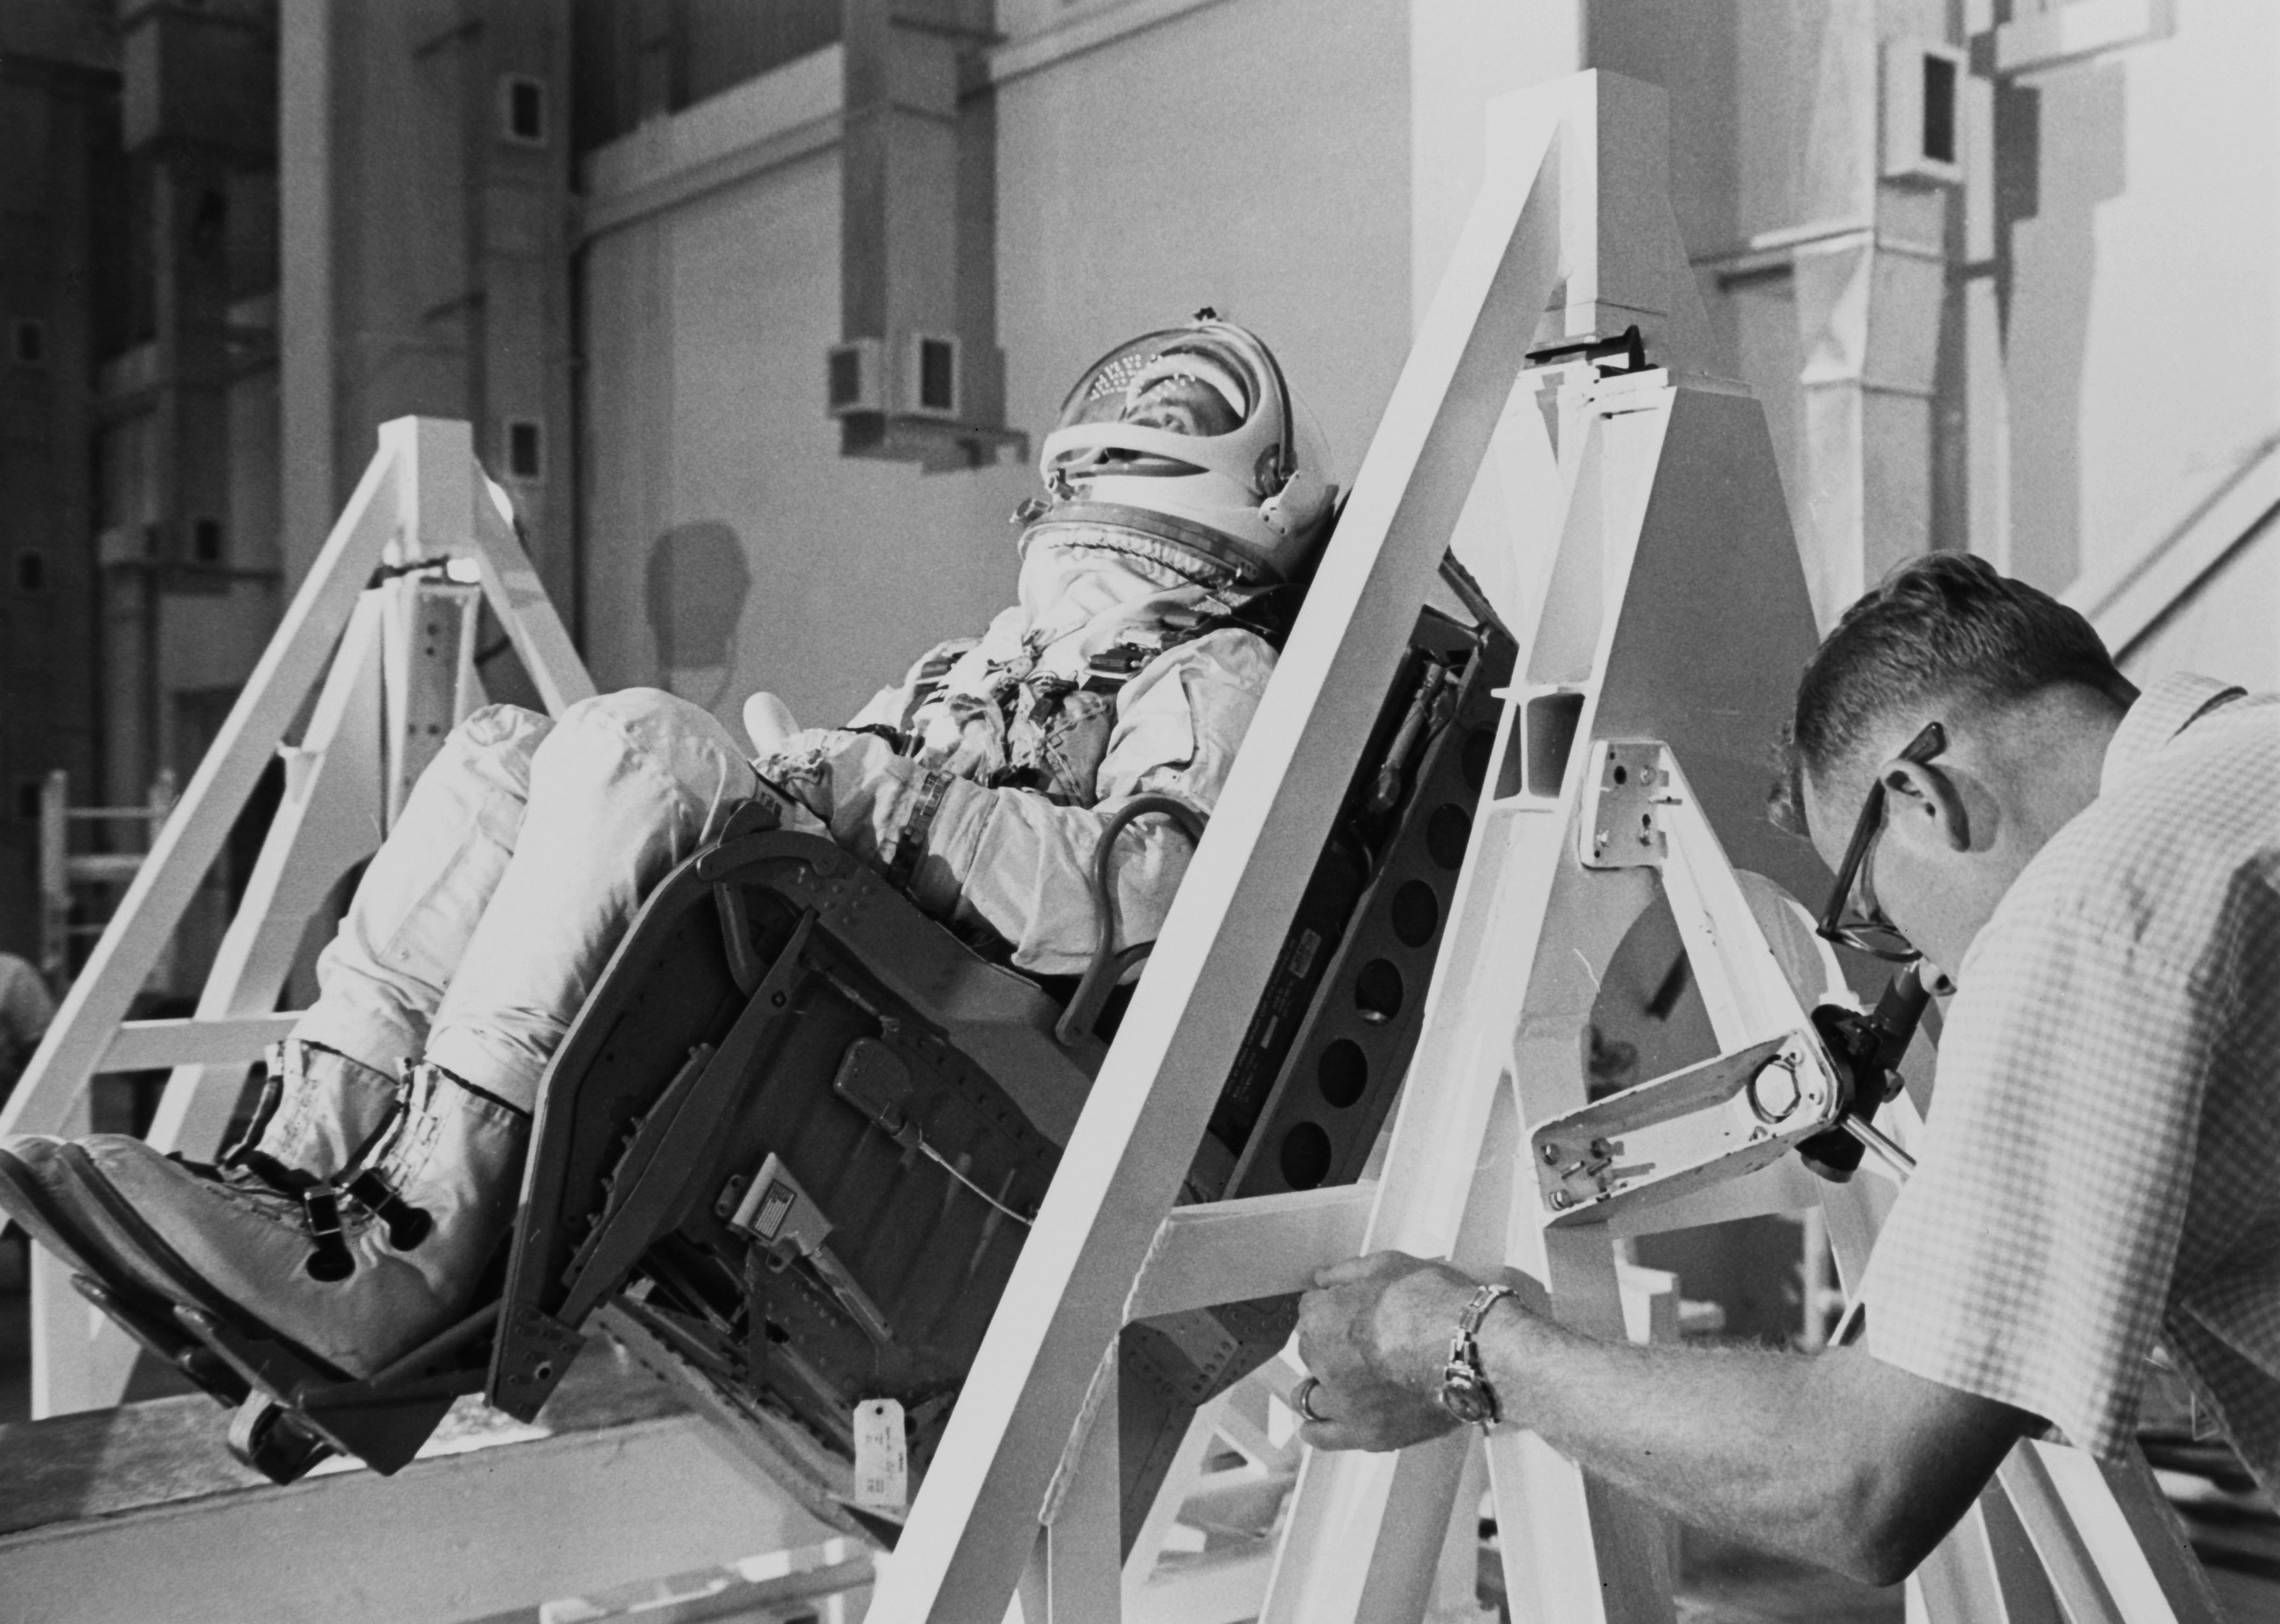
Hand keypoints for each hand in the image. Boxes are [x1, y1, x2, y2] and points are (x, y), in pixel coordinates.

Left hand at [1293, 1251, 1480, 1451]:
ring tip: (1340, 1382)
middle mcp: (1323, 1362)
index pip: (1310, 1308)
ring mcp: (1344, 1401)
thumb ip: (1347, 1272)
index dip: (1332, 1305)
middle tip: (1358, 1341)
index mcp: (1322, 1318)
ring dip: (1320, 1386)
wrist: (1473, 1348)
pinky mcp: (1368, 1432)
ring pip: (1311, 1395)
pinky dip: (1319, 1430)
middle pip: (1311, 1351)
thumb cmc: (1435, 1303)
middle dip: (1328, 1343)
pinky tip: (1317, 1425)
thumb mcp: (1389, 1265)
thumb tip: (1322, 1278)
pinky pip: (1326, 1437)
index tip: (1348, 1308)